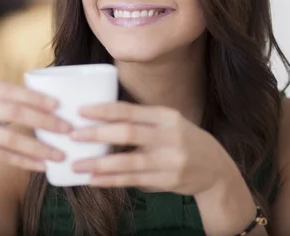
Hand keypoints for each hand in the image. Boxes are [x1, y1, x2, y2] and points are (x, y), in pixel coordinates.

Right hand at [0, 78, 71, 172]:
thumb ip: (2, 96)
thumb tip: (46, 100)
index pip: (10, 91)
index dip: (35, 98)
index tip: (58, 105)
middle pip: (13, 113)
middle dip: (43, 121)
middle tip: (66, 129)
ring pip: (9, 139)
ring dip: (37, 147)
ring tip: (58, 154)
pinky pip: (2, 156)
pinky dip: (23, 161)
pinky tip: (40, 165)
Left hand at [71, 102, 258, 234]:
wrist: (216, 168)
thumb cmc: (182, 140)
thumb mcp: (167, 123)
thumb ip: (141, 120)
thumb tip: (100, 118)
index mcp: (165, 116)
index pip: (129, 110)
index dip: (103, 109)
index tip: (80, 110)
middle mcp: (169, 136)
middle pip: (127, 133)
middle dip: (97, 134)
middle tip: (73, 135)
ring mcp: (170, 160)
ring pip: (128, 161)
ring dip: (99, 164)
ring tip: (77, 164)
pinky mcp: (168, 181)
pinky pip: (134, 180)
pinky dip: (112, 180)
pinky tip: (94, 180)